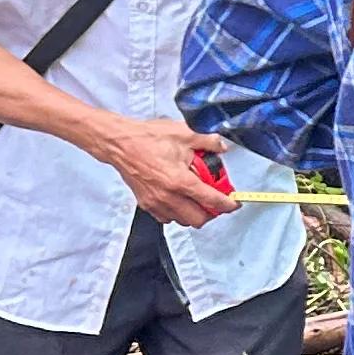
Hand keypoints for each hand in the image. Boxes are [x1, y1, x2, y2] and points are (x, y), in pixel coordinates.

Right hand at [107, 118, 240, 228]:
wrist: (119, 143)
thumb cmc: (147, 138)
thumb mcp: (183, 133)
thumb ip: (207, 141)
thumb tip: (221, 147)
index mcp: (180, 181)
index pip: (211, 200)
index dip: (228, 204)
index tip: (234, 203)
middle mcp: (168, 196)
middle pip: (198, 219)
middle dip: (211, 212)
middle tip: (215, 200)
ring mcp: (156, 202)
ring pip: (182, 221)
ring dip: (194, 214)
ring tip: (197, 199)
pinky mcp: (146, 204)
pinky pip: (166, 218)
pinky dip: (177, 213)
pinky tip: (179, 199)